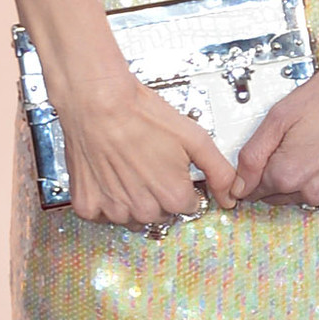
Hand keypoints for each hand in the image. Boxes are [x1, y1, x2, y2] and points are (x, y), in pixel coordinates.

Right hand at [54, 57, 238, 230]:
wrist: (97, 101)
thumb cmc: (141, 114)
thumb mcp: (195, 138)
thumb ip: (218, 171)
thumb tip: (231, 196)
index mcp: (172, 196)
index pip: (188, 206)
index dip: (183, 187)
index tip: (173, 172)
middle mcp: (143, 209)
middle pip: (161, 214)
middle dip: (160, 195)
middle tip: (150, 166)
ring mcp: (113, 210)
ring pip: (132, 217)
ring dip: (134, 200)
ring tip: (129, 169)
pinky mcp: (87, 205)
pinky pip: (103, 215)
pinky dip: (106, 201)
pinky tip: (110, 177)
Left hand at [231, 66, 318, 209]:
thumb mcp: (279, 116)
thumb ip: (253, 155)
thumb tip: (239, 185)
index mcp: (287, 175)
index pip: (255, 191)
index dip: (255, 174)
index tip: (265, 158)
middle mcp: (313, 192)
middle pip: (281, 196)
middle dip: (280, 176)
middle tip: (294, 145)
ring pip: (309, 195)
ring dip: (308, 178)